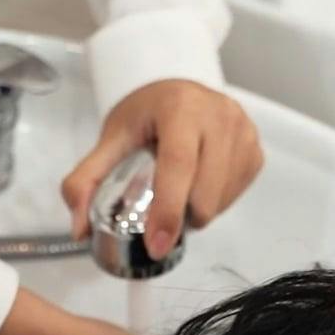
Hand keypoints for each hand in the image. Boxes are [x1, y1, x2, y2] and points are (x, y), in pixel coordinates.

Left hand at [61, 79, 263, 259]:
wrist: (177, 91)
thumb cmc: (145, 116)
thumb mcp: (110, 140)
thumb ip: (85, 181)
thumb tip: (79, 229)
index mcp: (181, 108)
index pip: (179, 165)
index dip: (168, 210)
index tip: (157, 243)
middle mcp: (219, 115)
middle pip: (204, 190)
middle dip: (181, 217)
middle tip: (159, 214)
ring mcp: (243, 131)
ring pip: (222, 199)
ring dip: (198, 212)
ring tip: (179, 194)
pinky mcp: (255, 149)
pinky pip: (236, 194)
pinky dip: (215, 203)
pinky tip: (199, 186)